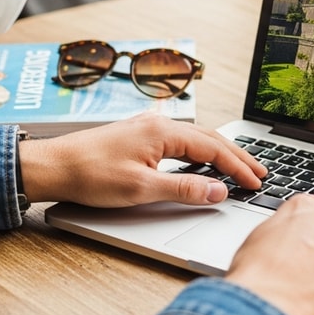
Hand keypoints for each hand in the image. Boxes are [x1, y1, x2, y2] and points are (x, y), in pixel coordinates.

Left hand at [18, 113, 266, 206]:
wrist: (53, 166)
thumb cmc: (90, 174)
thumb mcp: (141, 189)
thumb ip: (184, 190)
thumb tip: (219, 191)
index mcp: (163, 131)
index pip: (213, 149)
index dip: (238, 167)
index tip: (257, 182)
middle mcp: (158, 123)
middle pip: (209, 139)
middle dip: (237, 156)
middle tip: (261, 172)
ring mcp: (147, 128)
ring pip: (195, 138)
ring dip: (220, 153)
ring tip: (240, 166)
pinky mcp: (138, 136)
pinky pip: (180, 141)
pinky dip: (200, 151)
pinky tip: (202, 160)